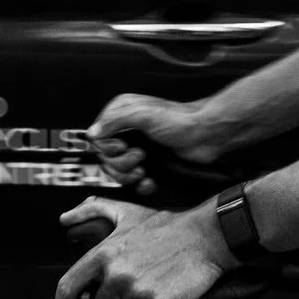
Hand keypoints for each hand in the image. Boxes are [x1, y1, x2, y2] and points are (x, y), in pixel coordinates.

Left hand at [53, 196, 234, 298]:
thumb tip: (66, 217)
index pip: (68, 287)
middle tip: (131, 295)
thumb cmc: (168, 228)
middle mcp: (117, 274)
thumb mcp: (126, 212)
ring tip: (148, 296)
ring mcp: (138, 292)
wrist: (205, 237)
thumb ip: (93, 210)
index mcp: (104, 254)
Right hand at [89, 94, 223, 196]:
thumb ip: (114, 121)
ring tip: (144, 168)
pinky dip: (141, 185)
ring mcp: (137, 147)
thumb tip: (92, 133)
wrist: (206, 136)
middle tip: (140, 156)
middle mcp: (126, 130)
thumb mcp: (143, 114)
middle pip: (106, 157)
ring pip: (118, 172)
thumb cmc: (179, 120)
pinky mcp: (149, 164)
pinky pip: (134, 182)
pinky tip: (150, 180)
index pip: (97, 137)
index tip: (122, 146)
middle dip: (121, 163)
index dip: (107, 147)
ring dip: (129, 175)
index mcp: (121, 113)